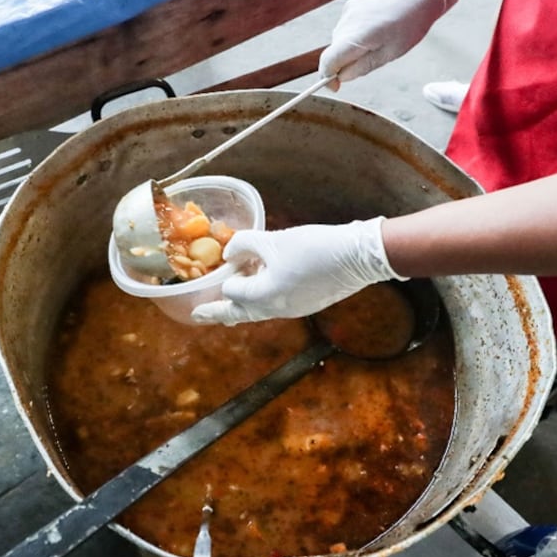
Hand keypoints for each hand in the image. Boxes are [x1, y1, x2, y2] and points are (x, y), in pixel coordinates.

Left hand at [191, 217, 406, 325]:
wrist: (357, 257)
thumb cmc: (313, 247)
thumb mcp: (273, 239)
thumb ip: (244, 245)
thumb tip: (229, 253)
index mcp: (263, 296)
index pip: (231, 291)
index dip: (226, 274)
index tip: (224, 261)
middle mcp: (275, 310)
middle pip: (239, 314)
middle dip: (218, 313)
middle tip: (198, 316)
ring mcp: (291, 310)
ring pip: (257, 313)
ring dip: (241, 307)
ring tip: (225, 311)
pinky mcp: (306, 305)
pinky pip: (274, 307)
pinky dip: (261, 301)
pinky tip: (262, 290)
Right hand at [319, 0, 464, 89]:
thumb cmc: (409, 25)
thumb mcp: (389, 54)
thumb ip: (362, 67)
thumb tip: (342, 77)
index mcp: (358, 36)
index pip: (328, 61)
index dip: (328, 77)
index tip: (336, 87)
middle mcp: (347, 22)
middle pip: (333, 52)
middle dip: (344, 63)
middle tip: (370, 61)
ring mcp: (347, 11)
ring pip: (339, 41)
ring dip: (350, 49)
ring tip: (377, 42)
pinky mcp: (350, 5)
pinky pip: (345, 28)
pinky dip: (353, 36)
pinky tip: (374, 30)